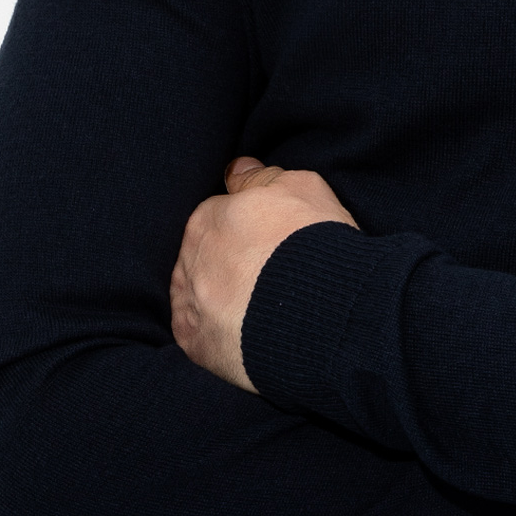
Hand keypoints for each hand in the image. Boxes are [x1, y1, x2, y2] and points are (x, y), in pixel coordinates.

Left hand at [170, 158, 358, 389]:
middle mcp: (191, 259)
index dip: (249, 234)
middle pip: (206, 258)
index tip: (272, 246)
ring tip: (263, 311)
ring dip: (222, 300)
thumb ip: (261, 177)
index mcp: (209, 218)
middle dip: (231, 266)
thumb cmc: (316, 242)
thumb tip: (236, 168)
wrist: (325, 311)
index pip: (219, 219)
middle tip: (270, 279)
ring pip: (198, 297)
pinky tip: (248, 335)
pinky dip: (218, 335)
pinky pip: (198, 336)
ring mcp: (191, 304)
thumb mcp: (301, 187)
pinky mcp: (198, 346)